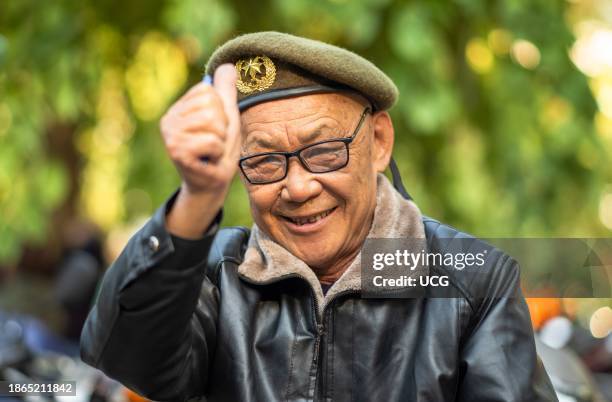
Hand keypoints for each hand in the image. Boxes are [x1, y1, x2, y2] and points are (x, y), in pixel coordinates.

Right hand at [160, 64, 240, 195]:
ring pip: (211, 122)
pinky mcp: (177, 151)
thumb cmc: (219, 151)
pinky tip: (207, 160)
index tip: (215, 129)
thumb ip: (226, 93)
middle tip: (214, 142)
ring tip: (211, 151)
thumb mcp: (227, 117)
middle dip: (221, 127)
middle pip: (211, 105)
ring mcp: (170, 135)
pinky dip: (217, 153)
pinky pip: (212, 141)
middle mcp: (169, 119)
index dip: (221, 111)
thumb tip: (229, 64)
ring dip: (220, 140)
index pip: (208, 91)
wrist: (211, 184)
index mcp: (179, 108)